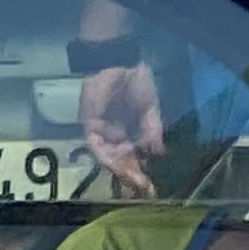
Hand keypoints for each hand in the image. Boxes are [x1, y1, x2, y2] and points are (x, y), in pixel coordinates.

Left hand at [80, 63, 163, 190]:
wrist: (119, 62)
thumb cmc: (136, 81)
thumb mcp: (150, 108)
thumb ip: (152, 130)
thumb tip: (159, 153)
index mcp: (127, 132)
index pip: (133, 157)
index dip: (142, 171)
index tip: (152, 186)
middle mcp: (111, 136)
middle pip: (120, 161)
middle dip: (132, 175)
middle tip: (145, 188)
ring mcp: (99, 131)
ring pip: (108, 157)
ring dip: (120, 169)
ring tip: (135, 179)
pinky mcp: (89, 125)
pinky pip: (96, 145)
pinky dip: (107, 154)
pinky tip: (119, 161)